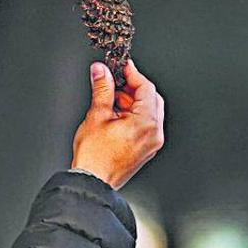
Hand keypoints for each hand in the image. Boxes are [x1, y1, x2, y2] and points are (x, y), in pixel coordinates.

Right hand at [71, 59, 164, 189]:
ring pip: (149, 112)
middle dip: (133, 88)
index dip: (133, 74)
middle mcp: (154, 134)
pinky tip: (116, 115)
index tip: (122, 66)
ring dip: (132, 102)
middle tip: (116, 81)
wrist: (93, 181)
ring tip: (111, 100)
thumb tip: (102, 71)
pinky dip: (134, 116)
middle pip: (151, 99)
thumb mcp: (97, 115)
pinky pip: (145, 125)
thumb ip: (102, 88)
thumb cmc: (95, 156)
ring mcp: (151, 143)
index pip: (147, 88)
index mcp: (146, 123)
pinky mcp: (145, 150)